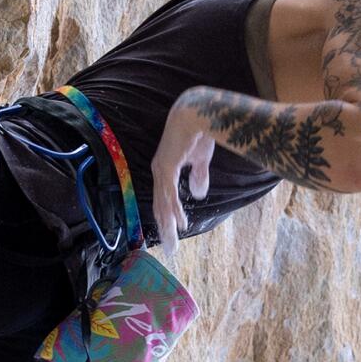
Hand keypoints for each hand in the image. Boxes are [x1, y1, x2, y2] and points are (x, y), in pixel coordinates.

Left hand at [149, 95, 214, 242]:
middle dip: (166, 228)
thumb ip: (198, 177)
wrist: (198, 114)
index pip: (164, 198)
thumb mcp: (201, 160)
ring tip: (172, 243)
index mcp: (165, 169)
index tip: (173, 232)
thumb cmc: (199, 132)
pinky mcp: (167, 167)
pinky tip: (179, 223)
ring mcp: (161, 169)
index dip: (168, 216)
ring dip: (169, 225)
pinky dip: (174, 209)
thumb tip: (197, 195)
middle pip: (160, 206)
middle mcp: (159, 171)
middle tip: (170, 248)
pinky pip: (170, 194)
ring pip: (163, 204)